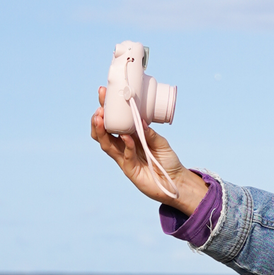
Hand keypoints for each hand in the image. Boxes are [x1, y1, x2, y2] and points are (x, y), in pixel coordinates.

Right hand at [90, 86, 207, 215]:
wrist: (175, 181)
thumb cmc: (168, 161)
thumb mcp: (161, 143)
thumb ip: (150, 133)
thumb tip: (140, 119)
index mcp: (130, 136)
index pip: (114, 121)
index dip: (107, 108)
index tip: (103, 93)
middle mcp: (123, 146)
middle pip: (104, 132)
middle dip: (98, 119)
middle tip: (99, 108)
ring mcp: (124, 158)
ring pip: (106, 144)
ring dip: (102, 131)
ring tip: (100, 118)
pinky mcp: (129, 169)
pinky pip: (124, 155)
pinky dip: (126, 145)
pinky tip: (126, 136)